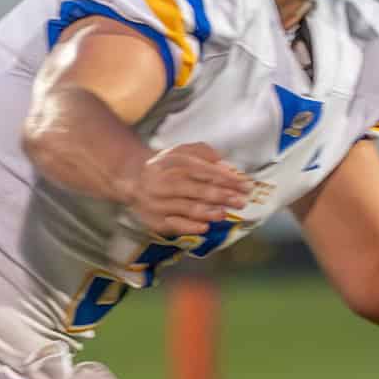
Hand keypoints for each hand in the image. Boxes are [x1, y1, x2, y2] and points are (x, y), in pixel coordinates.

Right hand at [120, 142, 249, 238]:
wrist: (132, 179)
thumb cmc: (166, 166)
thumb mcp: (182, 151)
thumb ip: (205, 154)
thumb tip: (227, 168)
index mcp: (174, 163)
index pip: (205, 171)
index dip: (227, 179)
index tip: (245, 185)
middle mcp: (166, 182)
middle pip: (198, 190)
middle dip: (223, 196)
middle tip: (241, 201)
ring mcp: (160, 202)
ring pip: (187, 208)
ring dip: (209, 212)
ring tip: (225, 213)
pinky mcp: (155, 220)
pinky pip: (174, 225)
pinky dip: (190, 226)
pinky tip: (205, 227)